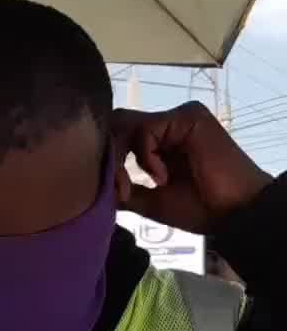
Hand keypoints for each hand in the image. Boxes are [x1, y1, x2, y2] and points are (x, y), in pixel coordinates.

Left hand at [112, 101, 272, 233]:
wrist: (234, 214)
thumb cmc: (200, 209)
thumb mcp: (151, 200)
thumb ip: (127, 189)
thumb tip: (97, 188)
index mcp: (161, 142)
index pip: (120, 135)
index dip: (108, 160)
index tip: (115, 194)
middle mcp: (168, 125)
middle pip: (119, 124)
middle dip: (109, 155)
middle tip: (118, 188)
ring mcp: (178, 119)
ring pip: (127, 124)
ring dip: (122, 158)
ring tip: (132, 186)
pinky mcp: (188, 117)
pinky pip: (147, 128)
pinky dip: (145, 155)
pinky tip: (162, 177)